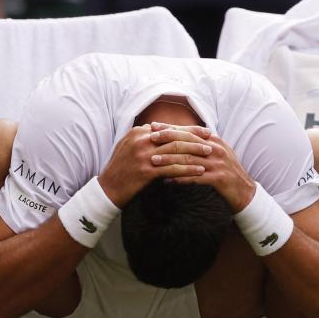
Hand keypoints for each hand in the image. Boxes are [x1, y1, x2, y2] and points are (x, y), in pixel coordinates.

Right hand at [98, 123, 214, 207]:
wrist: (107, 189)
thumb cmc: (121, 169)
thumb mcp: (129, 146)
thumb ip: (146, 138)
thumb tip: (164, 132)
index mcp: (139, 132)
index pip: (169, 128)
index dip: (188, 129)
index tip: (203, 132)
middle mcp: (142, 140)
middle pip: (175, 136)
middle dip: (195, 138)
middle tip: (211, 141)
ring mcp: (144, 155)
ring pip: (176, 151)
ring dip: (195, 152)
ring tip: (210, 154)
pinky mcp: (146, 171)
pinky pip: (173, 169)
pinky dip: (189, 169)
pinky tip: (200, 171)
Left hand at [150, 122, 255, 212]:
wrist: (245, 192)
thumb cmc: (226, 173)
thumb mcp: (216, 154)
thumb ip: (201, 145)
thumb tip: (180, 137)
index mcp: (214, 141)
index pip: (188, 131)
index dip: (170, 128)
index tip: (153, 126)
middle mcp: (216, 149)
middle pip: (187, 141)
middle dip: (167, 139)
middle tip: (149, 139)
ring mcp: (218, 164)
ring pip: (189, 159)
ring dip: (169, 159)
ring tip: (153, 161)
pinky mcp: (218, 178)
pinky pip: (195, 177)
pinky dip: (180, 178)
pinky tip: (167, 180)